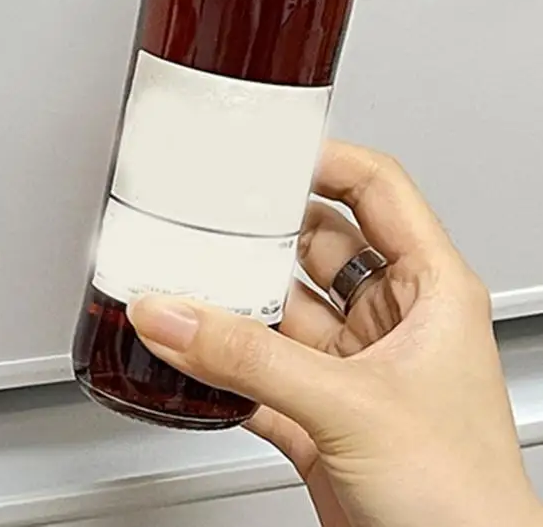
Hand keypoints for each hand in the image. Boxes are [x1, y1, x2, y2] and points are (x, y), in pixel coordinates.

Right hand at [129, 141, 542, 526]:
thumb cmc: (469, 503)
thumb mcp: (352, 406)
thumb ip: (249, 358)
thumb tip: (172, 313)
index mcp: (430, 290)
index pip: (376, 188)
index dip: (322, 159)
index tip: (264, 151)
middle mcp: (391, 321)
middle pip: (313, 245)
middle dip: (258, 234)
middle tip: (203, 219)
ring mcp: (351, 369)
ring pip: (278, 311)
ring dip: (231, 306)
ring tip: (181, 287)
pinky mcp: (318, 417)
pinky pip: (257, 372)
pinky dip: (221, 368)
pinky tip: (189, 358)